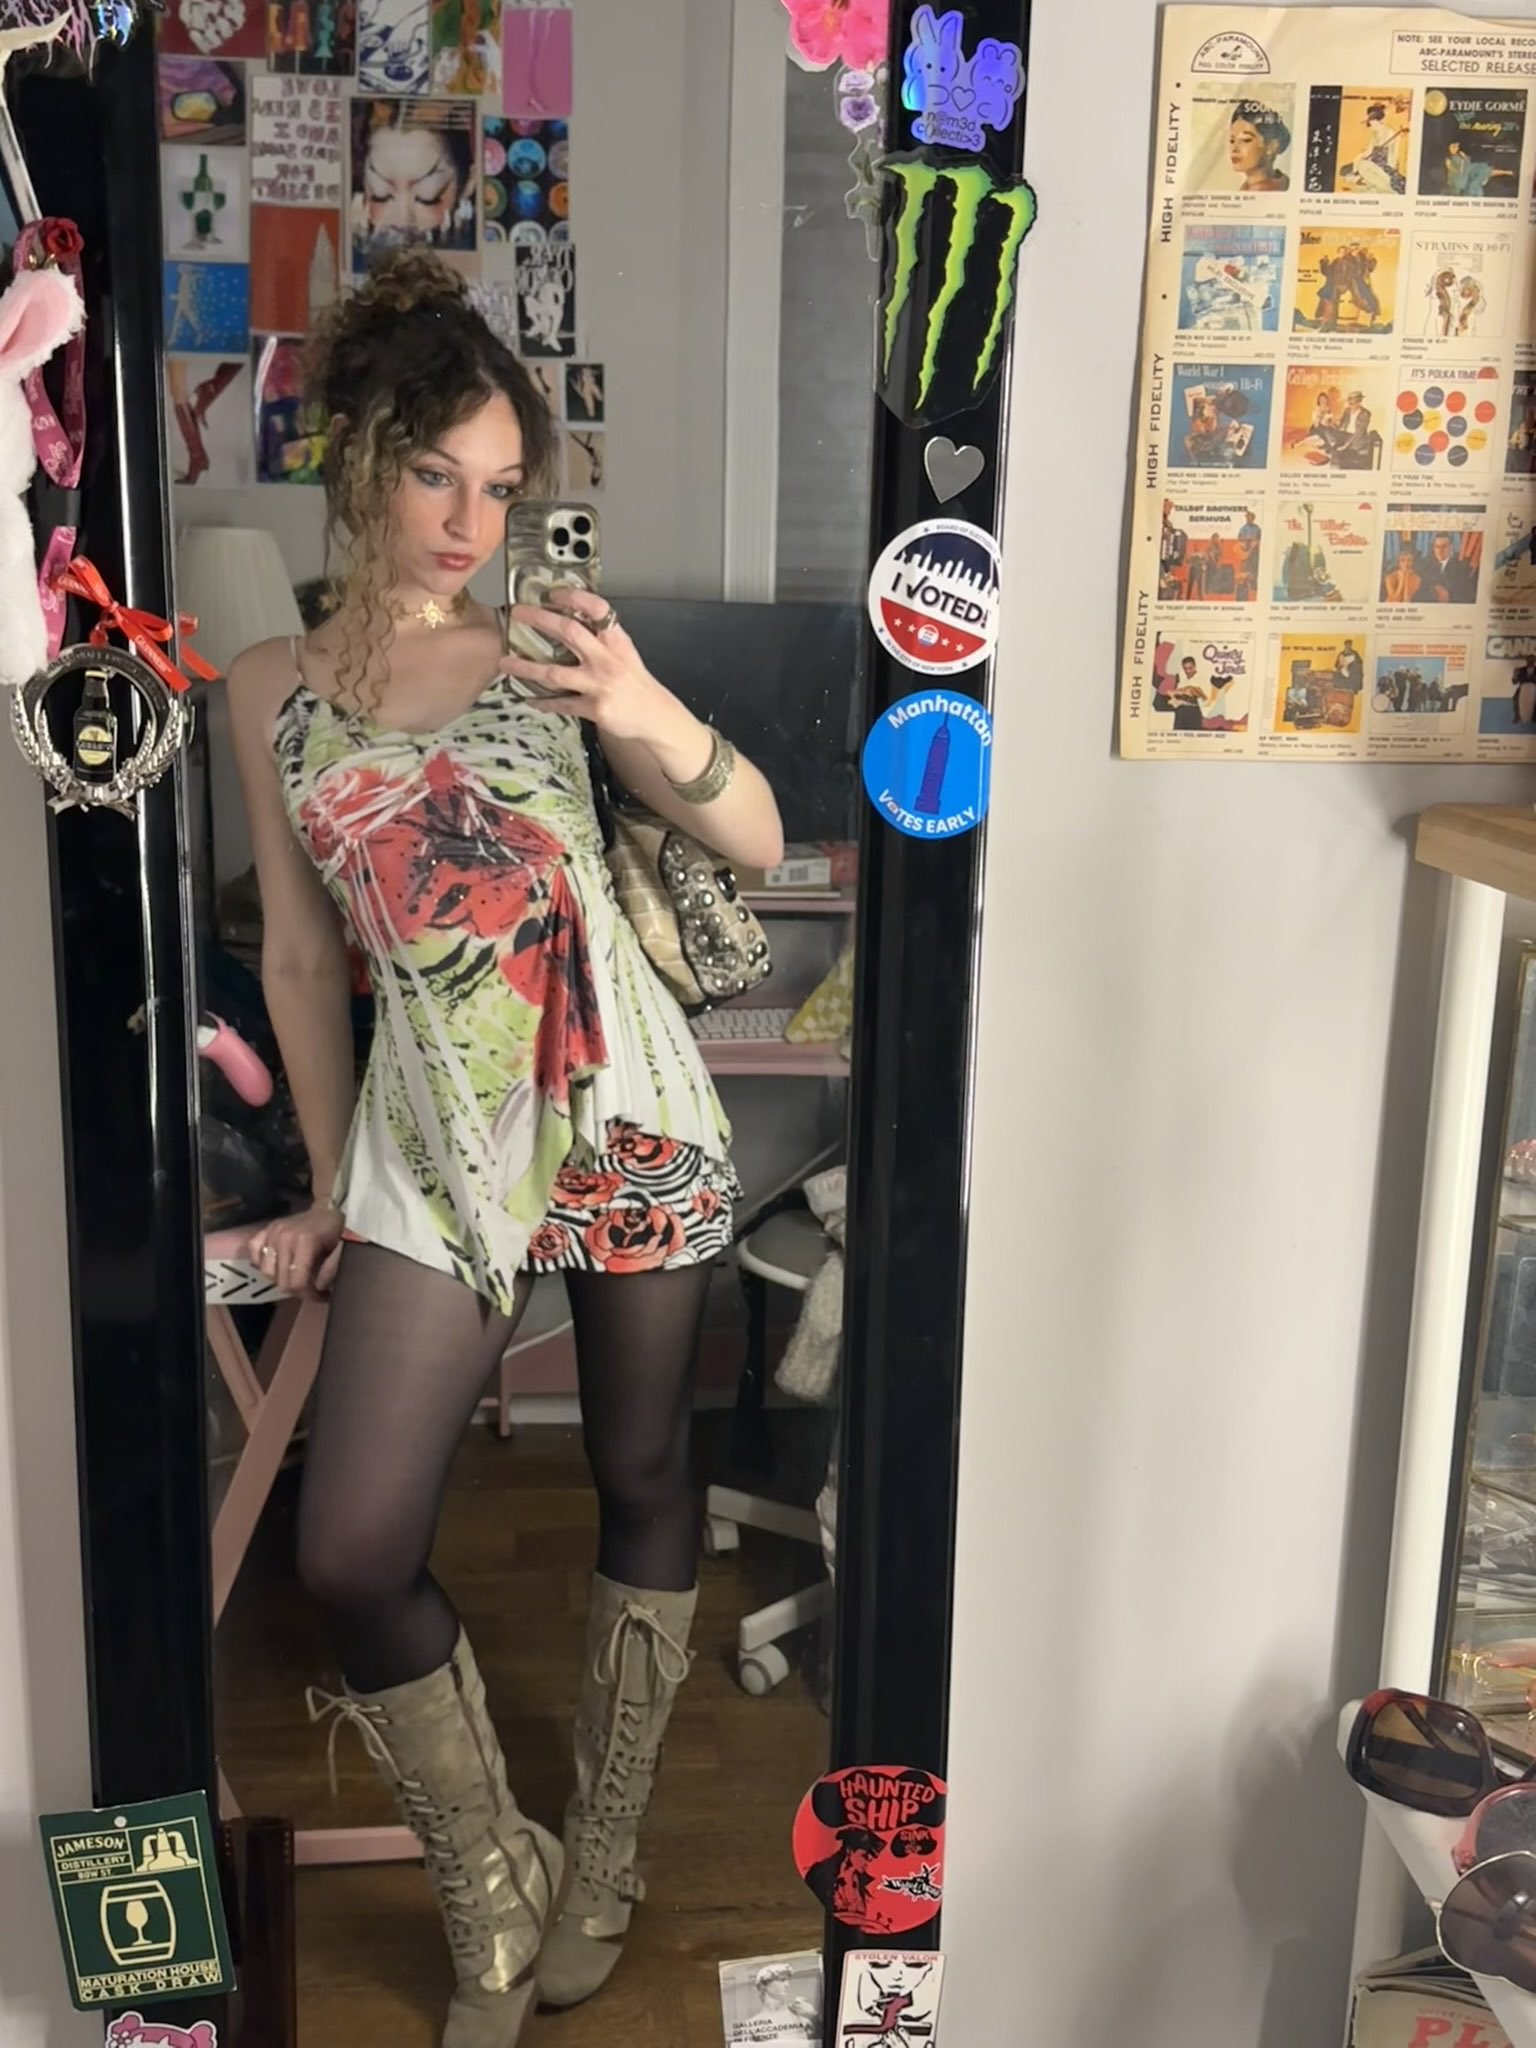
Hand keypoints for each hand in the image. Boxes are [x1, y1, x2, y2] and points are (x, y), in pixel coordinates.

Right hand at [245, 1204, 344, 1297]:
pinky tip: (277, 1265)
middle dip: (298, 1291)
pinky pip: (254, 1251)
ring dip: (281, 1279)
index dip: (310, 1295)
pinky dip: (261, 1261)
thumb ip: (333, 1267)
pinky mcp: (265, 1230)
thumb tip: (319, 1286)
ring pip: (267, 1271)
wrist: (327, 1208)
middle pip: (282, 1281)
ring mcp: (272, 1232)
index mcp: (305, 1242)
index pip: (297, 1282)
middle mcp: (284, 1237)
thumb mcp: (343, 1247)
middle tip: (312, 1289)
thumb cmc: (336, 1229)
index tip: (322, 1295)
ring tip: (296, 1276)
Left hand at [500, 588, 711, 770]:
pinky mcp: (595, 708)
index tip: (552, 593)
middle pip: (570, 632)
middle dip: (540, 620)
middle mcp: (607, 659)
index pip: (596, 609)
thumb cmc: (635, 682)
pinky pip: (562, 704)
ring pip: (556, 673)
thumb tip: (569, 620)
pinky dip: (544, 702)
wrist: (655, 715)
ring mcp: (600, 684)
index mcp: (616, 641)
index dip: (573, 598)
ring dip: (527, 668)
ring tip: (506, 663)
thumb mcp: (624, 652)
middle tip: (518, 614)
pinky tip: (529, 699)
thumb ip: (600, 638)